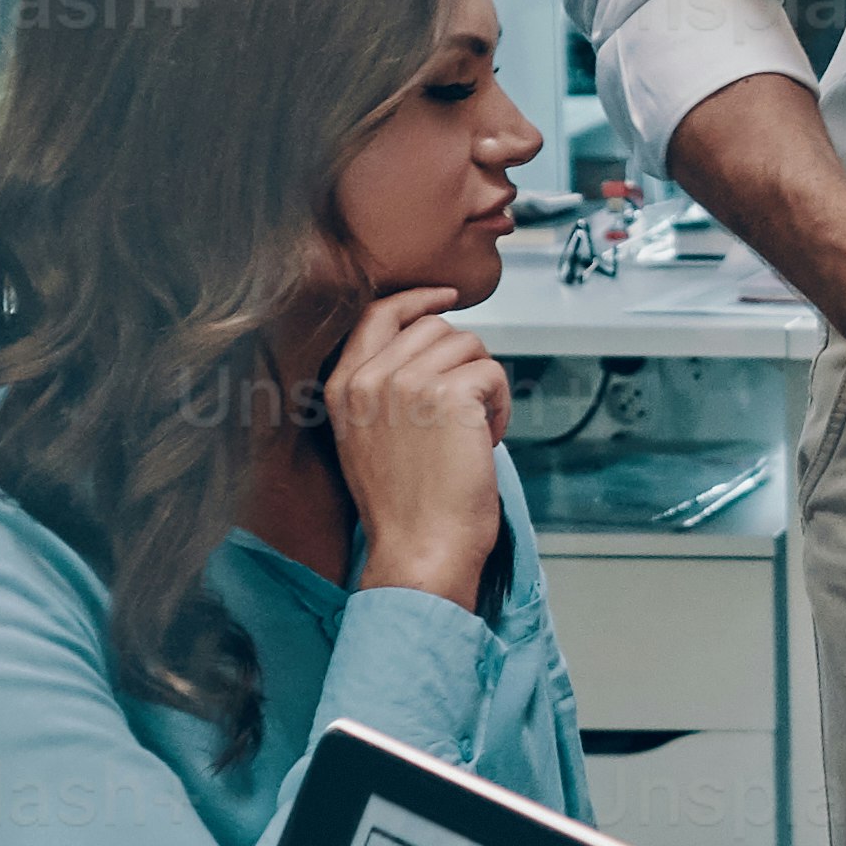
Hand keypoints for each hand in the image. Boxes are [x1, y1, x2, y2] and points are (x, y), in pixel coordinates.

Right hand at [317, 286, 512, 606]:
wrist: (419, 549)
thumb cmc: (405, 507)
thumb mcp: (366, 439)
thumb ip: (383, 389)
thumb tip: (431, 346)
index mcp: (343, 386)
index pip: (378, 314)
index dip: (418, 298)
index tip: (448, 296)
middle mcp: (369, 378)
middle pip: (436, 327)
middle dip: (464, 361)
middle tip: (467, 413)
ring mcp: (407, 383)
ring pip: (470, 346)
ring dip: (484, 386)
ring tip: (473, 433)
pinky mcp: (448, 394)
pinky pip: (493, 372)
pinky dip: (502, 404)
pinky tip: (486, 440)